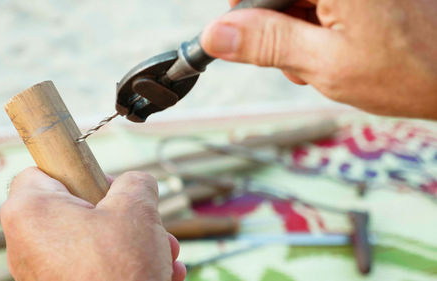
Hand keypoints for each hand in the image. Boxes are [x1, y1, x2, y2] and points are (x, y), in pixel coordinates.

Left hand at [0, 168, 185, 280]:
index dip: (82, 172)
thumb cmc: (119, 270)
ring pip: (92, 242)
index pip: (44, 170)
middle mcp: (26, 244)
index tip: (110, 187)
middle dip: (124, 215)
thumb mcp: (137, 208)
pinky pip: (92, 269)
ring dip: (133, 243)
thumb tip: (136, 185)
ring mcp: (41, 274)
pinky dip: (122, 268)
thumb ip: (136, 182)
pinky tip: (159, 274)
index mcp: (31, 211)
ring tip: (165, 254)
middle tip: (149, 224)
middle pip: (78, 210)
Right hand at [200, 0, 436, 118]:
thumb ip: (268, 43)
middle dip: (276, 24)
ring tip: (322, 60)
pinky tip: (336, 47)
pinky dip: (320, 24)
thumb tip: (218, 34)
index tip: (235, 34)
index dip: (242, 7)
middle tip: (293, 61)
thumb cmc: (412, 70)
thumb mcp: (325, 63)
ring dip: (298, 29)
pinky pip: (324, 2)